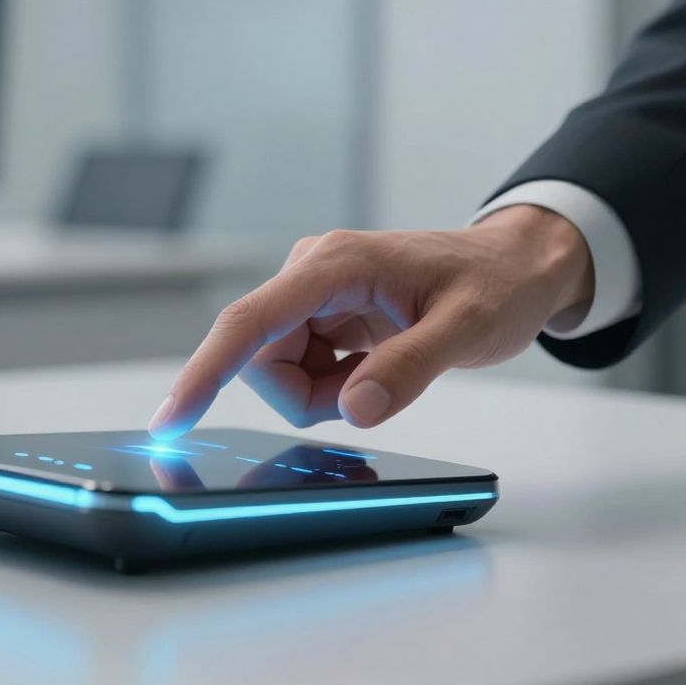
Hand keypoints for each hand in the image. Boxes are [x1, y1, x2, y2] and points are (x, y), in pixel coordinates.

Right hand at [147, 206, 593, 437]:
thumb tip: (354, 409)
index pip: (249, 323)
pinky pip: (301, 368)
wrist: (515, 267)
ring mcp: (312, 294)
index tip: (170, 420)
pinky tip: (375, 365)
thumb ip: (410, 368)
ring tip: (383, 371)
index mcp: (334, 264)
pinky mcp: (320, 313)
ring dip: (323, 393)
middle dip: (308, 396)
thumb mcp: (468, 330)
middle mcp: (311, 272)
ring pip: (278, 370)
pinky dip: (333, 386)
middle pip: (262, 360)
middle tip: (374, 389)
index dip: (204, 373)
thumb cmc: (497, 285)